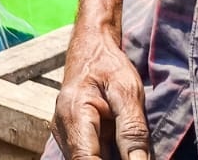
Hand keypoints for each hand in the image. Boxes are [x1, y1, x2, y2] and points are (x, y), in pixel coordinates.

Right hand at [52, 21, 150, 159]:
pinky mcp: (71, 137)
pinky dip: (106, 155)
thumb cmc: (109, 66)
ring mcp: (64, 135)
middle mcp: (63, 129)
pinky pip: (87, 155)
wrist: (90, 49)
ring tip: (128, 145)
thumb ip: (133, 131)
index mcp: (74, 115)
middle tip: (134, 151)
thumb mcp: (129, 93)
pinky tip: (120, 148)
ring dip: (110, 157)